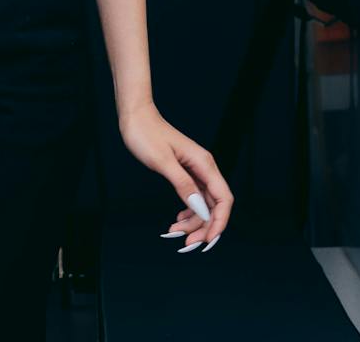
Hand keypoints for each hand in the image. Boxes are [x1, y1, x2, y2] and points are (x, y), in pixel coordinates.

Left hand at [120, 102, 231, 251]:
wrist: (135, 117)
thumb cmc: (146, 134)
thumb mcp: (162, 162)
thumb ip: (183, 185)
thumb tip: (200, 209)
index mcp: (204, 164)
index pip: (223, 199)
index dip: (220, 222)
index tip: (208, 240)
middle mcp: (204, 168)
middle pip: (214, 205)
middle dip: (204, 227)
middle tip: (186, 243)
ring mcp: (195, 171)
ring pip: (203, 204)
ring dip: (193, 222)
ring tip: (175, 231)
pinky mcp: (185, 172)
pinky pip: (194, 197)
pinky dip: (188, 211)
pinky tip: (178, 218)